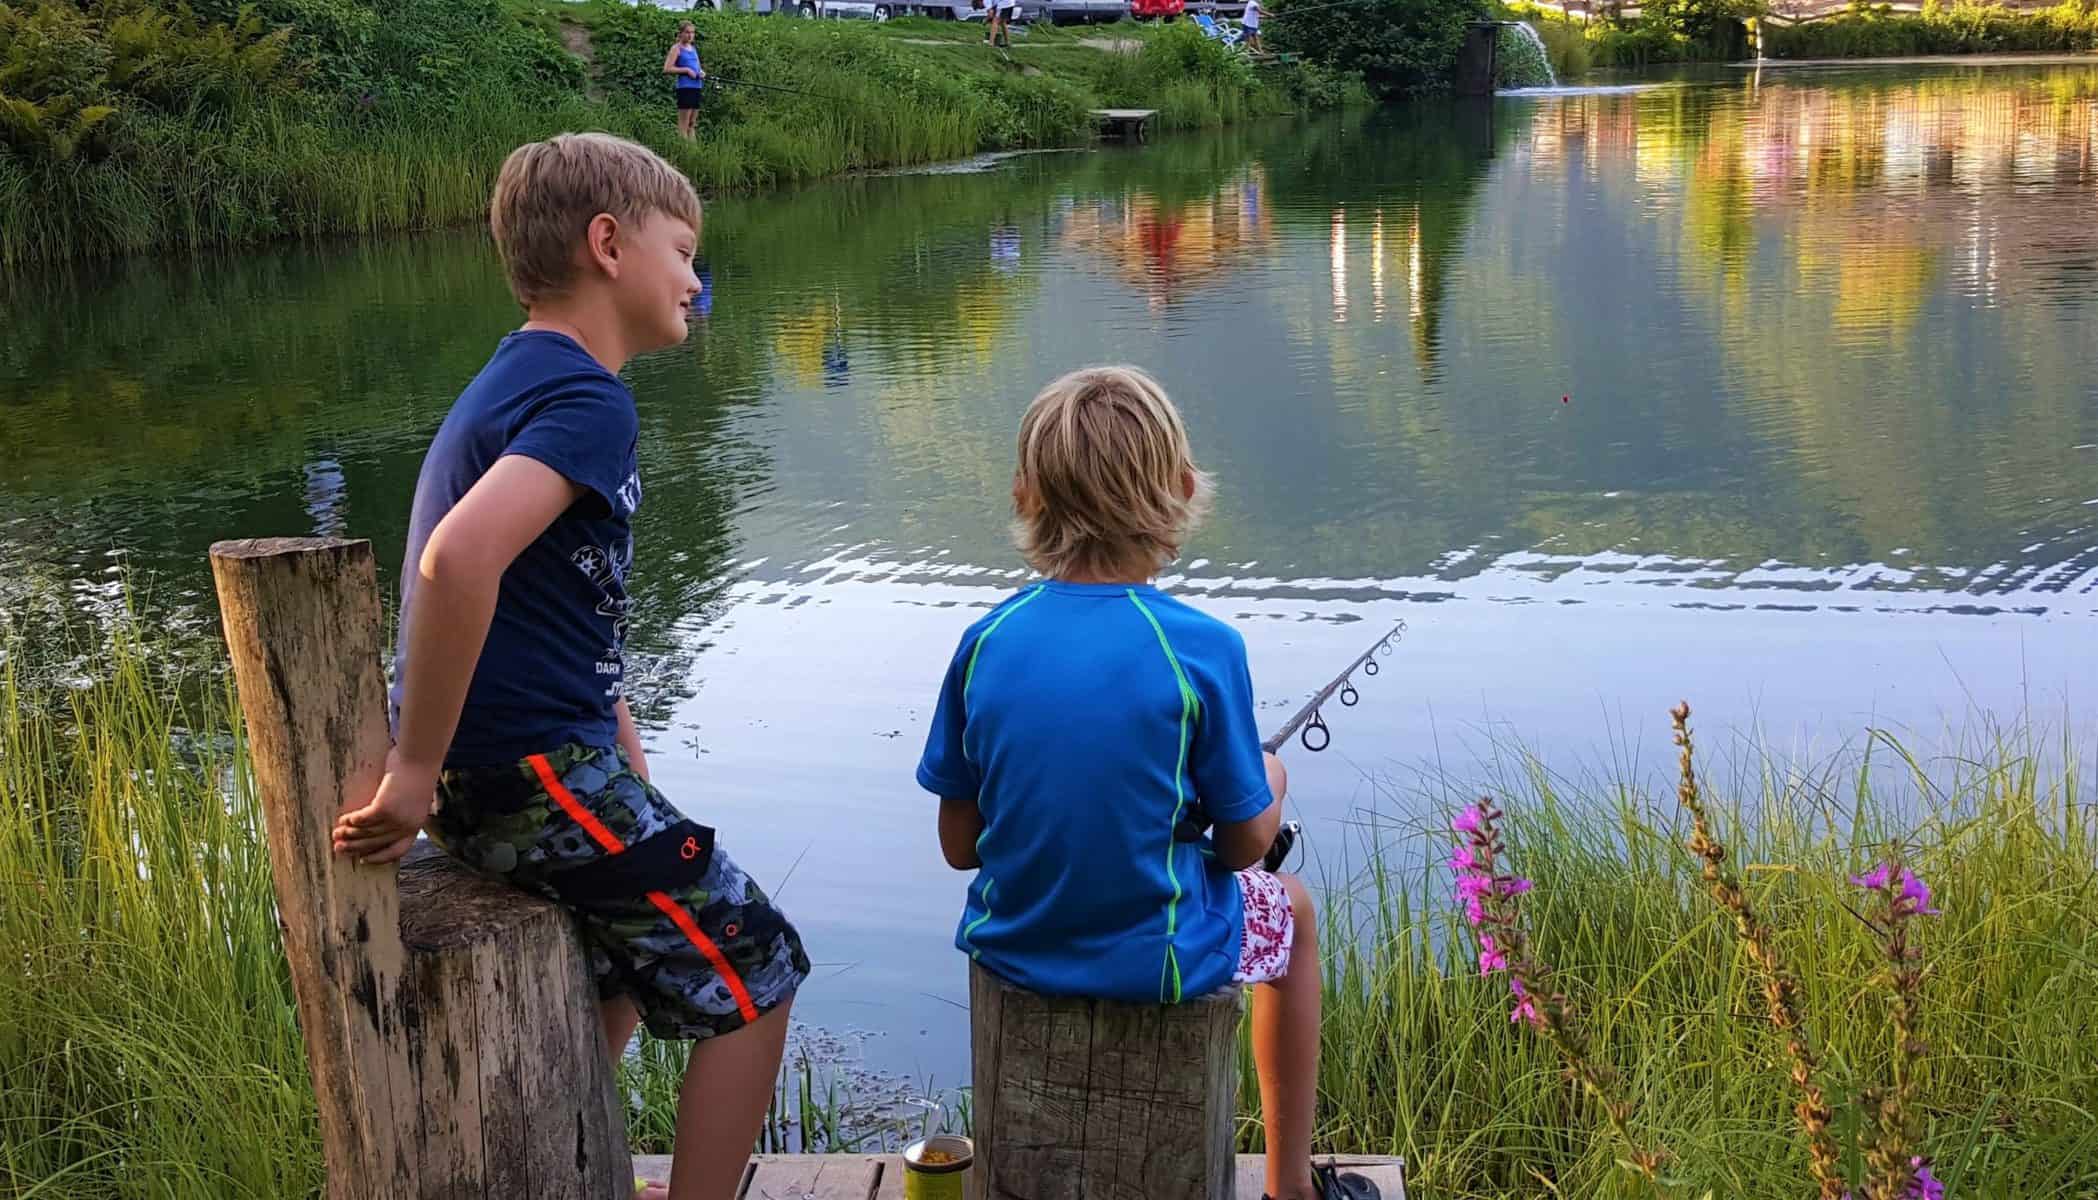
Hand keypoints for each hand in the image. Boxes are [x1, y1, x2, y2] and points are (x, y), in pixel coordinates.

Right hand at [332, 749, 437, 863]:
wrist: (420, 757)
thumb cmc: (417, 772)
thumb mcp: (413, 796)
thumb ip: (403, 809)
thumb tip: (382, 816)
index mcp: (416, 825)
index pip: (398, 850)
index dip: (380, 857)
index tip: (364, 859)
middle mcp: (407, 826)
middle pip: (376, 843)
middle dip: (356, 847)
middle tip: (339, 849)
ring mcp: (397, 818)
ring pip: (367, 832)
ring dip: (349, 835)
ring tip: (336, 834)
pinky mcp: (385, 808)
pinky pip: (363, 819)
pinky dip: (351, 820)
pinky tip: (343, 819)